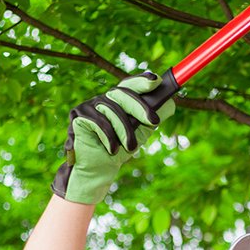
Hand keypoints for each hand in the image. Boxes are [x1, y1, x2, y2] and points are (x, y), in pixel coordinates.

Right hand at [51, 72, 174, 204]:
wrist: (99, 169)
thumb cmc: (120, 149)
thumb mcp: (141, 132)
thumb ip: (152, 117)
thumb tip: (171, 103)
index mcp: (118, 100)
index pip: (130, 85)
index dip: (142, 80)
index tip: (156, 80)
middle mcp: (103, 98)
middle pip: (122, 93)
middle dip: (140, 107)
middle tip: (153, 121)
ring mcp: (89, 105)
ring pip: (112, 110)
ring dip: (124, 131)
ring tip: (130, 148)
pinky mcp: (78, 115)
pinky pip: (98, 121)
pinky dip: (108, 137)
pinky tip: (111, 149)